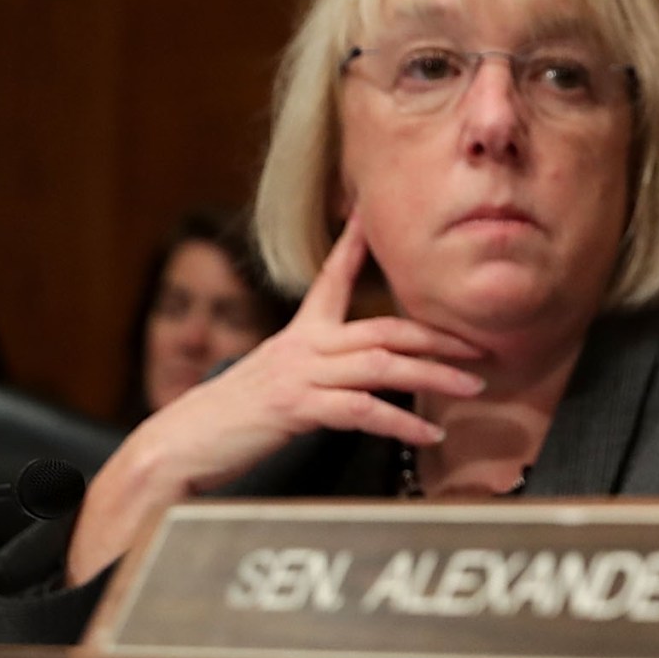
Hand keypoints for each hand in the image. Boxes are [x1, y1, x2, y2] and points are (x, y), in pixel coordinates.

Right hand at [66, 214, 486, 582]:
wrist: (178, 445)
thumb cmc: (230, 419)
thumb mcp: (274, 382)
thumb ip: (314, 371)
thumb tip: (352, 374)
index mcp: (297, 334)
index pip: (332, 278)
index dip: (354, 244)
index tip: (371, 212)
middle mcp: (300, 345)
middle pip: (383, 330)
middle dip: (437, 337)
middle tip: (480, 348)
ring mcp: (297, 373)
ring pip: (380, 364)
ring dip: (433, 376)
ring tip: (472, 388)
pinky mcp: (294, 405)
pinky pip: (360, 409)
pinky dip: (399, 421)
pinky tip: (427, 434)